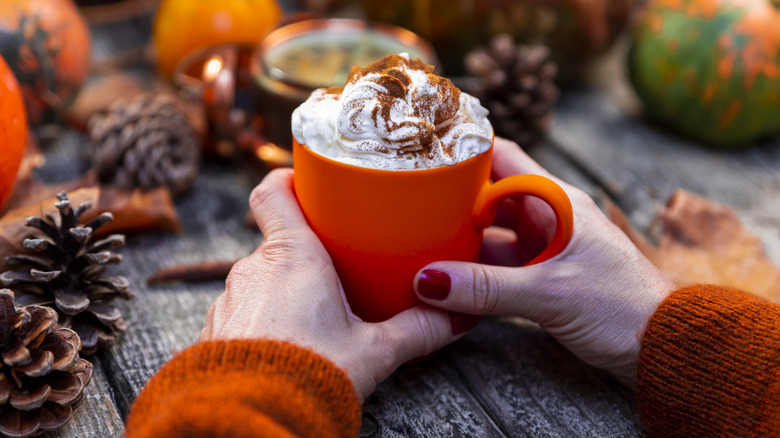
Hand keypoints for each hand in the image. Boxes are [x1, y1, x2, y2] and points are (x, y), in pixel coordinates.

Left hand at [200, 168, 477, 399]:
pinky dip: (265, 318)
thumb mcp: (374, 351)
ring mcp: (230, 301)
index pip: (273, 193)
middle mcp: (252, 270)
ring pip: (261, 279)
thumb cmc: (307, 377)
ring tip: (316, 315)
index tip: (309, 184)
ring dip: (285, 288)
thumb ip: (416, 330)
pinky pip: (244, 311)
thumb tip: (454, 316)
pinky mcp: (216, 332)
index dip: (288, 180)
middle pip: (277, 240)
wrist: (248, 422)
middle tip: (339, 269)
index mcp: (292, 257)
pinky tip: (289, 344)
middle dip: (306, 251)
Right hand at [413, 138, 674, 385]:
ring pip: (491, 232)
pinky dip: (474, 269)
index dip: (463, 154)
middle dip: (451, 201)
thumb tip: (428, 282)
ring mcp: (545, 246)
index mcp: (557, 201)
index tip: (423, 158)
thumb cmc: (622, 308)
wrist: (663, 347)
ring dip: (460, 239)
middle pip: (489, 196)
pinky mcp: (543, 275)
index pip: (502, 159)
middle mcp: (548, 216)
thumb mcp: (550, 293)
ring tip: (417, 243)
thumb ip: (486, 288)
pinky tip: (446, 278)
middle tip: (408, 206)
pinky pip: (499, 264)